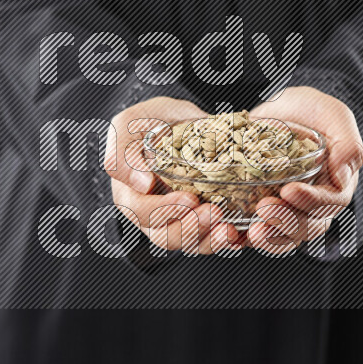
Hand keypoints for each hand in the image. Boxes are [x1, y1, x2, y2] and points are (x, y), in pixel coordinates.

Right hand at [106, 97, 242, 254]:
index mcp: (131, 195)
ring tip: (229, 228)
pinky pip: (212, 238)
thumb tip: (142, 185)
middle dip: (192, 229)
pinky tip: (239, 235)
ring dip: (211, 240)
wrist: (180, 119)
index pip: (143, 214)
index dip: (166, 211)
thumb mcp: (127, 126)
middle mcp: (153, 214)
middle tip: (215, 212)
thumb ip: (123, 154)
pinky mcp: (201, 218)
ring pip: (191, 243)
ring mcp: (178, 219)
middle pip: (167, 236)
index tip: (190, 198)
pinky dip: (226, 240)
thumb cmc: (148, 121)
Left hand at [246, 87, 362, 253]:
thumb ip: (347, 143)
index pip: (330, 203)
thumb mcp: (332, 114)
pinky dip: (241, 238)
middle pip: (307, 227)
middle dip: (285, 223)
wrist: (276, 110)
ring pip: (282, 238)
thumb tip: (344, 176)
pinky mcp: (260, 214)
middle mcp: (314, 205)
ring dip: (267, 237)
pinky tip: (229, 232)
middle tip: (263, 208)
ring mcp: (287, 212)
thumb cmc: (310, 110)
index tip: (290, 190)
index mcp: (336, 185)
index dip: (312, 202)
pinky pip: (254, 233)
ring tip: (248, 231)